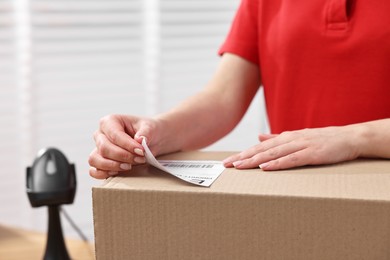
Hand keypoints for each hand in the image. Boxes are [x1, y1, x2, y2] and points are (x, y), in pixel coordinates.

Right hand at [88, 114, 160, 178]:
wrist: (151, 140)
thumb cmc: (147, 131)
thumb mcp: (150, 127)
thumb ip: (146, 132)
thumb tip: (140, 140)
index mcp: (110, 121)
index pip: (114, 135)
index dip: (127, 145)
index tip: (141, 151)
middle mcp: (100, 134)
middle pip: (104, 148)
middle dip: (123, 156)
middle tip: (140, 159)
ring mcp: (98, 148)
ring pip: (95, 159)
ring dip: (113, 166)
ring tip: (129, 166)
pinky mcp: (99, 161)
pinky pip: (94, 171)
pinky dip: (103, 174)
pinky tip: (118, 172)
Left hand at [223, 126, 359, 170]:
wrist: (348, 138)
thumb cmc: (322, 139)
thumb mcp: (297, 137)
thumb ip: (277, 138)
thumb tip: (259, 137)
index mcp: (285, 137)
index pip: (260, 147)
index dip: (243, 153)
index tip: (228, 161)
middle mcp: (290, 140)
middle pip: (262, 150)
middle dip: (243, 157)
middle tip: (227, 164)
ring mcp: (301, 146)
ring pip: (274, 154)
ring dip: (255, 160)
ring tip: (240, 166)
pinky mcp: (312, 154)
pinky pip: (292, 159)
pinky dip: (278, 164)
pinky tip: (265, 168)